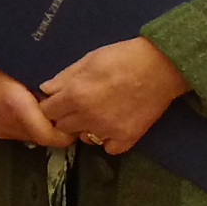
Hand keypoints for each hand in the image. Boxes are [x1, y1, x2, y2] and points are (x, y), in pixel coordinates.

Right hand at [0, 46, 69, 148]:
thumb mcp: (23, 63)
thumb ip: (45, 81)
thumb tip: (71, 91)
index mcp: (16, 106)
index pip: (51, 136)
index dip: (69, 130)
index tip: (78, 116)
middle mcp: (9, 124)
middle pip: (45, 138)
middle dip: (59, 127)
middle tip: (71, 110)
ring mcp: (1, 129)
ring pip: (35, 136)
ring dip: (45, 126)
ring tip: (53, 106)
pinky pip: (23, 132)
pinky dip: (32, 123)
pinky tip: (34, 107)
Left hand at [37, 36, 190, 154]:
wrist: (161, 67)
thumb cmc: (122, 57)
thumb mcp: (88, 59)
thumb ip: (64, 77)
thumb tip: (45, 90)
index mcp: (76, 95)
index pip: (48, 111)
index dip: (51, 105)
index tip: (58, 101)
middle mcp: (88, 117)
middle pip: (63, 127)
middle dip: (66, 116)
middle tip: (79, 104)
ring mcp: (108, 131)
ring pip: (84, 138)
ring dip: (86, 128)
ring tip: (98, 113)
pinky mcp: (127, 138)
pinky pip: (108, 148)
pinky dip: (107, 139)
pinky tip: (113, 125)